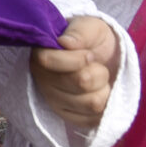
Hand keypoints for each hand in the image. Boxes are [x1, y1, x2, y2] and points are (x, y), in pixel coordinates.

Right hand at [31, 16, 121, 131]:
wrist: (103, 56)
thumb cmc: (92, 39)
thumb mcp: (90, 26)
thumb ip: (79, 32)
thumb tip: (65, 43)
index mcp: (40, 54)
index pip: (48, 61)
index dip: (77, 58)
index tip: (89, 54)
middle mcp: (42, 80)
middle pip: (79, 83)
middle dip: (98, 72)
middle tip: (96, 64)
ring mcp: (54, 101)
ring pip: (92, 103)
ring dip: (104, 89)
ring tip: (98, 80)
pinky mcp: (69, 117)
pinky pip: (94, 120)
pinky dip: (105, 106)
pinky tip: (99, 94)